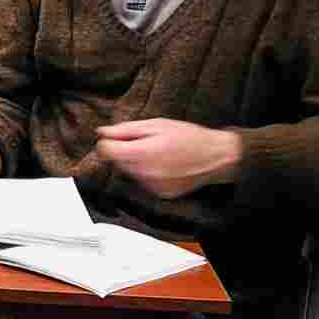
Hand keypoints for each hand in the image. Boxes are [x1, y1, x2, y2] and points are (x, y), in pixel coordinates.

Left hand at [91, 117, 241, 193]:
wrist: (216, 157)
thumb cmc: (189, 137)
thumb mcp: (157, 125)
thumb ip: (126, 129)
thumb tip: (103, 132)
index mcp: (143, 154)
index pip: (106, 152)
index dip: (107, 142)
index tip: (115, 138)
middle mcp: (145, 174)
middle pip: (116, 162)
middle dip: (123, 151)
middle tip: (143, 141)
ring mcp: (153, 186)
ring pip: (129, 173)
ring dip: (136, 162)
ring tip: (157, 152)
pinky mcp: (160, 193)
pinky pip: (143, 182)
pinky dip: (147, 173)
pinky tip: (164, 164)